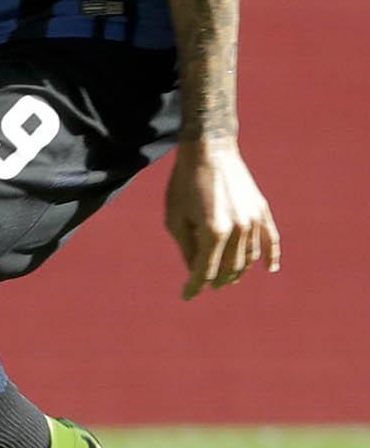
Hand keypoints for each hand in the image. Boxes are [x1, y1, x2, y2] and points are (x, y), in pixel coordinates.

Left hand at [165, 135, 281, 301]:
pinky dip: (272, 255)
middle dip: (217, 279)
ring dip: (237, 270)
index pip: (205, 271)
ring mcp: (253, 220)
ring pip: (248, 258)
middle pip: (230, 268)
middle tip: (207, 284)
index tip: (187, 296)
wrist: (209, 150)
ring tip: (227, 276)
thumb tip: (196, 271)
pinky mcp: (262, 211)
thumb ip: (187, 248)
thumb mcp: (175, 218)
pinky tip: (270, 268)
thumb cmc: (184, 184)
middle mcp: (237, 229)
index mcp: (212, 232)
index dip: (195, 286)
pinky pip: (271, 239)